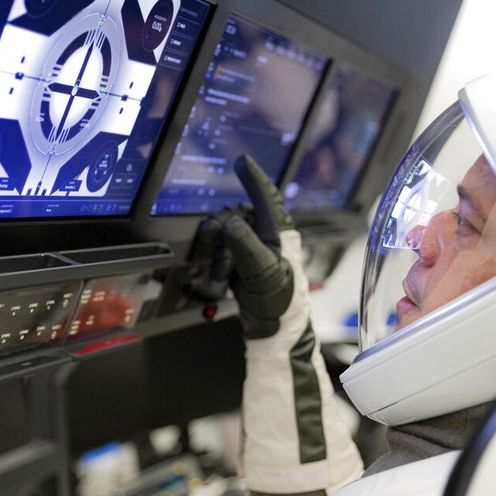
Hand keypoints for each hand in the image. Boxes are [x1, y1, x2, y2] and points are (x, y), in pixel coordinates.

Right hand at [193, 154, 297, 338]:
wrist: (275, 334)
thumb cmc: (281, 305)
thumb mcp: (263, 272)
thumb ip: (246, 244)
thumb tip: (231, 222)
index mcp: (280, 233)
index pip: (266, 197)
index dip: (254, 177)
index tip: (241, 162)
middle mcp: (269, 238)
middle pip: (238, 216)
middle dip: (223, 232)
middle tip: (214, 246)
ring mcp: (257, 251)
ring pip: (228, 235)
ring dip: (220, 253)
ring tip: (222, 274)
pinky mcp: (246, 265)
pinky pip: (225, 251)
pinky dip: (219, 262)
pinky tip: (222, 277)